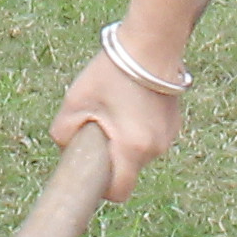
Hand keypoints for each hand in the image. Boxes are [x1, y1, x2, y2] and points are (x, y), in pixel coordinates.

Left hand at [53, 46, 183, 199]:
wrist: (152, 44)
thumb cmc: (112, 72)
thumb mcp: (75, 101)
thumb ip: (63, 133)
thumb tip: (66, 148)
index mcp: (132, 149)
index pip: (119, 192)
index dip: (103, 189)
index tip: (92, 172)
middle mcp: (156, 148)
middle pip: (128, 170)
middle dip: (111, 157)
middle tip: (97, 128)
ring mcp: (169, 135)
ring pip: (139, 152)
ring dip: (124, 142)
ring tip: (114, 110)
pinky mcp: (174, 122)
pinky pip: (150, 137)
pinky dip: (137, 129)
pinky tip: (129, 103)